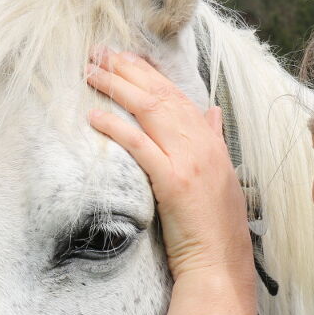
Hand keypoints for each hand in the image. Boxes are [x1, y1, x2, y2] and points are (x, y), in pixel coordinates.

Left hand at [85, 49, 256, 314]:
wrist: (219, 262)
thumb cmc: (216, 225)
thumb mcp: (222, 175)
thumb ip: (214, 140)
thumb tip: (212, 112)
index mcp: (211, 141)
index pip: (176, 94)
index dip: (149, 72)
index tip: (125, 56)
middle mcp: (202, 144)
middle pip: (160, 94)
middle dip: (128, 69)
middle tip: (99, 52)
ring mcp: (189, 160)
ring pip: (149, 111)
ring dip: (117, 87)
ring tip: (91, 72)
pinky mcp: (173, 181)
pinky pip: (140, 146)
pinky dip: (116, 126)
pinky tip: (95, 116)